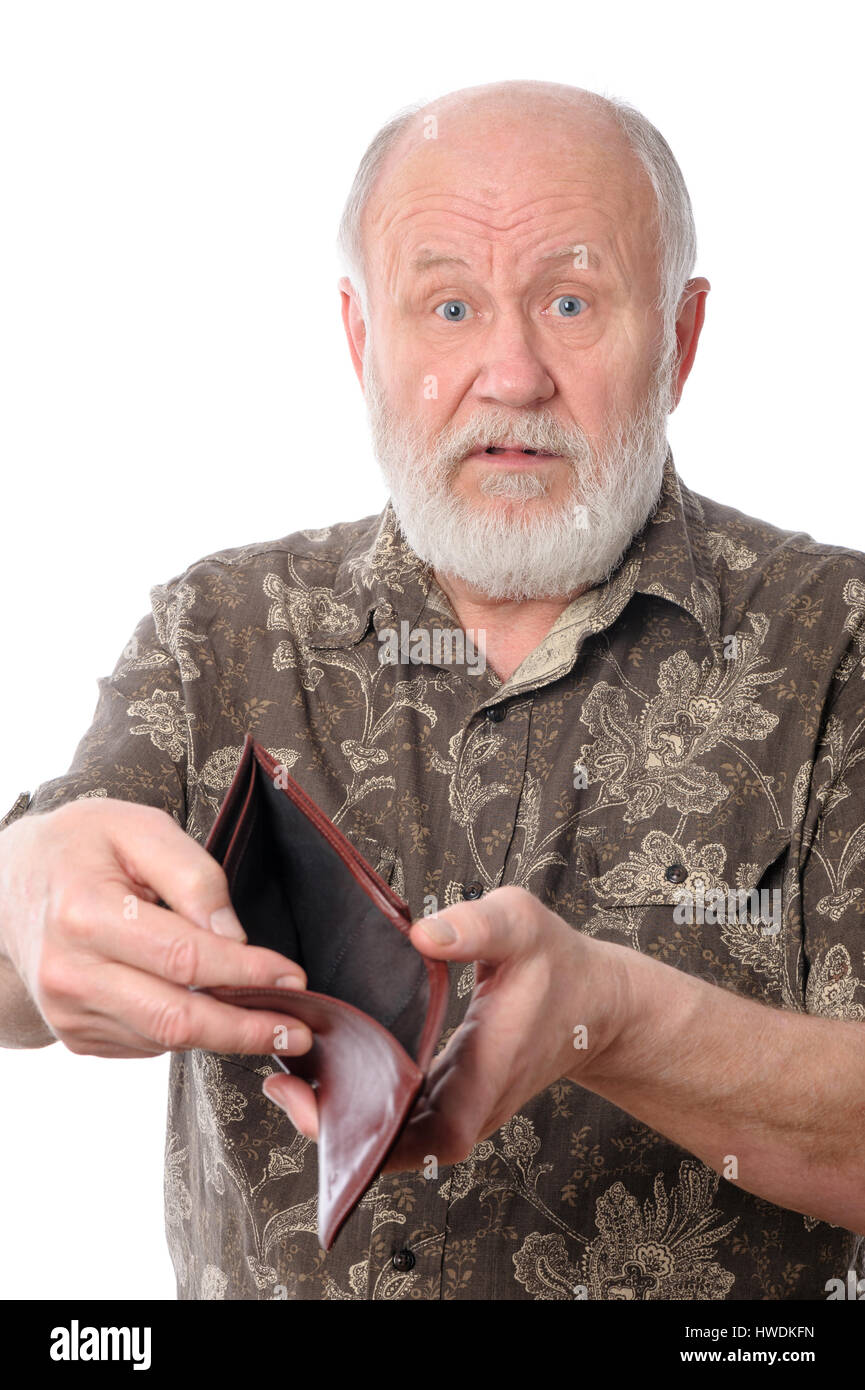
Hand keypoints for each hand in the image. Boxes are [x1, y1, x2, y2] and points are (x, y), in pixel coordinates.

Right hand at [0, 798, 312, 1058]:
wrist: (10, 883)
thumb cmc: (85, 846)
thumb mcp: (140, 828)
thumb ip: (194, 877)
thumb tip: (235, 938)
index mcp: (84, 913)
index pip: (183, 956)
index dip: (245, 971)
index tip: (294, 976)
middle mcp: (69, 972)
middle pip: (175, 1017)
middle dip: (246, 1028)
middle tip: (300, 1026)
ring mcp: (68, 1012)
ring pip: (165, 1038)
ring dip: (225, 1034)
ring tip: (272, 1019)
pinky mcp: (75, 1034)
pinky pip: (147, 1043)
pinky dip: (189, 1032)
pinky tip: (216, 1011)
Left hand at [261, 885, 627, 1169]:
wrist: (596, 1000)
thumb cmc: (559, 963)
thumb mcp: (521, 925)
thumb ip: (476, 926)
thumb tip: (424, 933)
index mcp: (487, 1073)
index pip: (432, 1138)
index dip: (379, 1141)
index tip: (326, 1106)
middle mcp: (472, 1102)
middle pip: (400, 1148)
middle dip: (340, 1129)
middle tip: (285, 1087)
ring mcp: (463, 1103)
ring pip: (398, 1135)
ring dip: (348, 1116)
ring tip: (291, 1077)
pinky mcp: (454, 1092)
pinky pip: (404, 1114)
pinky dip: (367, 1101)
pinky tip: (329, 1070)